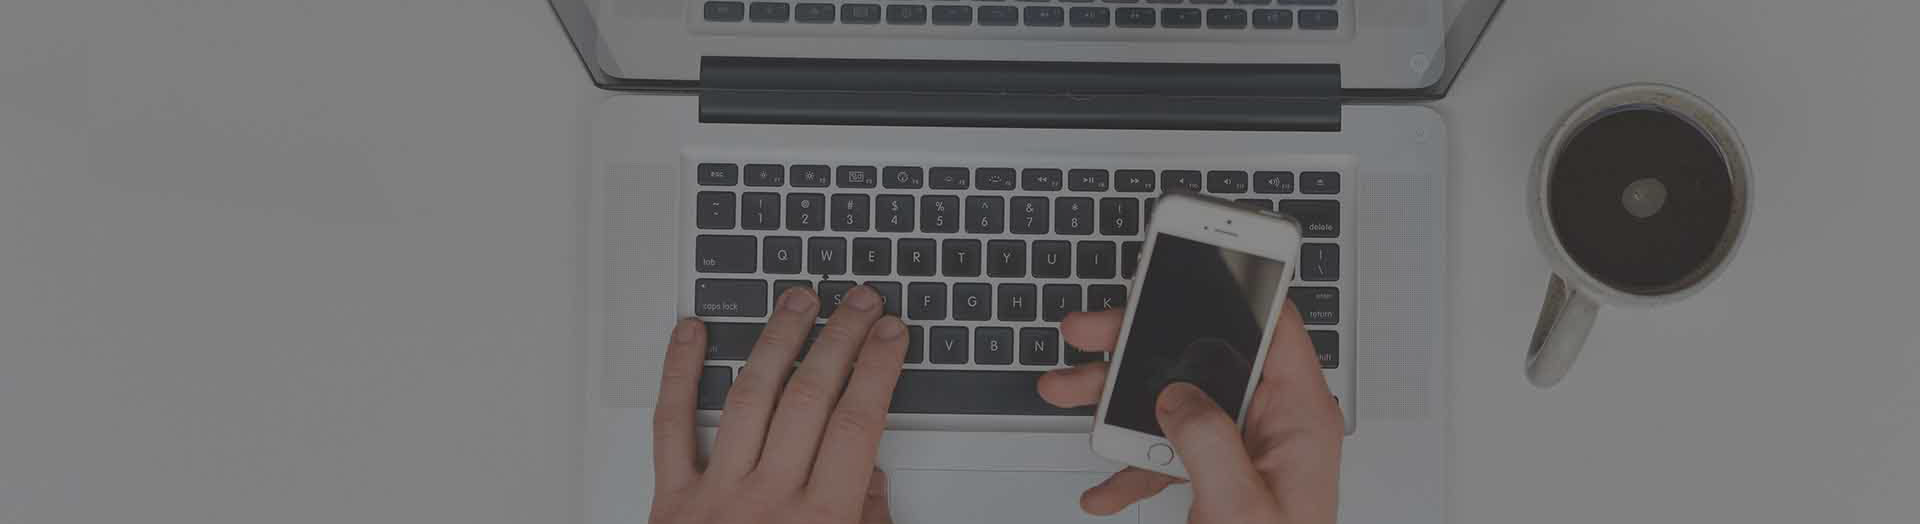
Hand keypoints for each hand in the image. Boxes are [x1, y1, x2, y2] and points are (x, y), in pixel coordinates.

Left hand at [650, 286, 906, 523]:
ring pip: (750, 396)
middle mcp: (767, 500)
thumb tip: (872, 481)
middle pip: (809, 396)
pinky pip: (672, 425)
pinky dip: (679, 373)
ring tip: (797, 301)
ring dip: (777, 339)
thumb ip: (864, 523)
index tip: (890, 333)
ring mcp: (716, 495)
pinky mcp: (672, 501)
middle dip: (839, 338)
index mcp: (819, 520)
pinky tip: (692, 334)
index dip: (878, 368)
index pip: (857, 423)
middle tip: (858, 302)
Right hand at [1037, 302, 1344, 523]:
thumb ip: (1206, 440)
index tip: (1195, 256)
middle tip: (1088, 331)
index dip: (1238, 284)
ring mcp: (1242, 448)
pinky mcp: (1217, 477)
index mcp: (1298, 417)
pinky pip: (1167, 451)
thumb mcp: (1241, 503)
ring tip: (1067, 391)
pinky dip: (1128, 463)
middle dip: (1137, 343)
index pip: (1274, 325)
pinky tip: (1102, 484)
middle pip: (1204, 353)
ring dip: (1115, 400)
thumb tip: (1174, 395)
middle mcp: (1272, 424)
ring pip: (1173, 399)